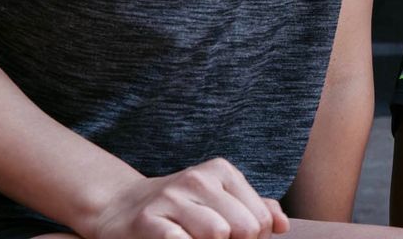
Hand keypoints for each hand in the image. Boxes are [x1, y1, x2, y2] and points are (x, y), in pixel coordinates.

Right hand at [90, 158, 290, 238]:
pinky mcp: (148, 220)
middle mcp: (198, 179)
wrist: (120, 207)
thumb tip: (282, 225)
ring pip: (218, 234)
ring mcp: (172, 197)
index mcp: (221, 171)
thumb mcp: (220, 198)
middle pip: (243, 228)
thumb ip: (255, 208)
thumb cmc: (180, 207)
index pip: (260, 217)